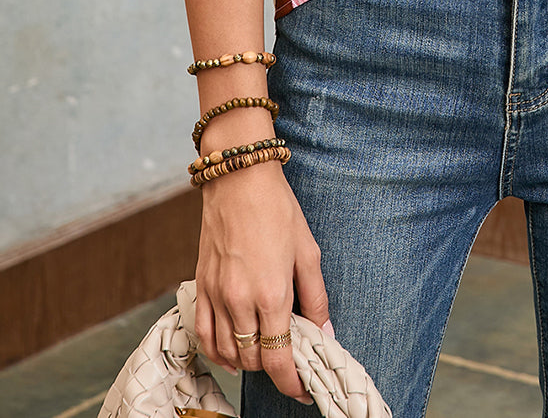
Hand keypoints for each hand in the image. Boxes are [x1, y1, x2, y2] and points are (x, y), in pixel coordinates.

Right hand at [193, 162, 328, 404]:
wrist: (239, 179)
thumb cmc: (277, 210)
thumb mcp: (308, 251)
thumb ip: (316, 297)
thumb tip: (325, 332)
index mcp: (272, 294)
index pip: (277, 359)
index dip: (291, 383)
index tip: (302, 390)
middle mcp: (240, 301)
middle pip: (253, 359)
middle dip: (272, 368)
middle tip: (289, 360)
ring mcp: (216, 295)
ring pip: (227, 353)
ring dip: (247, 361)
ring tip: (264, 352)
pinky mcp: (201, 286)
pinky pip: (203, 335)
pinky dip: (217, 351)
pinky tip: (231, 352)